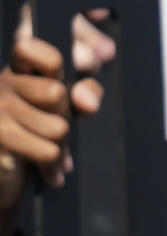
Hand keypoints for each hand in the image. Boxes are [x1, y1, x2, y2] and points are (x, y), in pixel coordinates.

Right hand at [0, 7, 110, 226]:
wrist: (5, 181)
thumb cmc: (36, 142)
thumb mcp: (61, 113)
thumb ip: (81, 96)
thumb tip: (89, 102)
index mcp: (20, 69)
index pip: (46, 54)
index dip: (59, 66)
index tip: (63, 85)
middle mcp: (5, 82)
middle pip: (57, 94)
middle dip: (64, 122)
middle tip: (56, 137)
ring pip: (57, 127)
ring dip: (60, 150)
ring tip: (51, 157)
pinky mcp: (1, 135)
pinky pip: (49, 151)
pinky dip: (53, 168)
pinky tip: (47, 174)